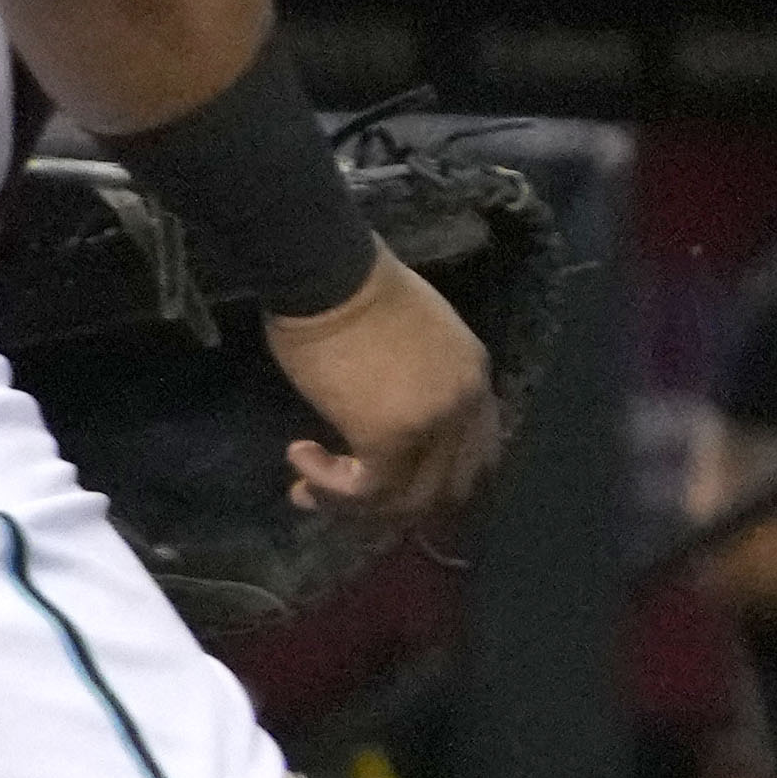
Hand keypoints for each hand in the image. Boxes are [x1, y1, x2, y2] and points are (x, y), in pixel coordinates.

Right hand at [263, 254, 506, 526]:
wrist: (328, 271)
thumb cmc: (351, 288)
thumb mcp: (410, 334)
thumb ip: (417, 379)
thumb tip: (382, 409)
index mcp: (473, 375)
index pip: (477, 451)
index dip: (434, 478)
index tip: (386, 480)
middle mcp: (466, 406)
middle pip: (449, 486)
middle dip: (397, 506)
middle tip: (348, 503)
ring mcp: (433, 425)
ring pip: (408, 499)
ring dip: (353, 503)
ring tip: (308, 489)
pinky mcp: (390, 438)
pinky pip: (366, 490)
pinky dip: (330, 488)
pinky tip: (299, 458)